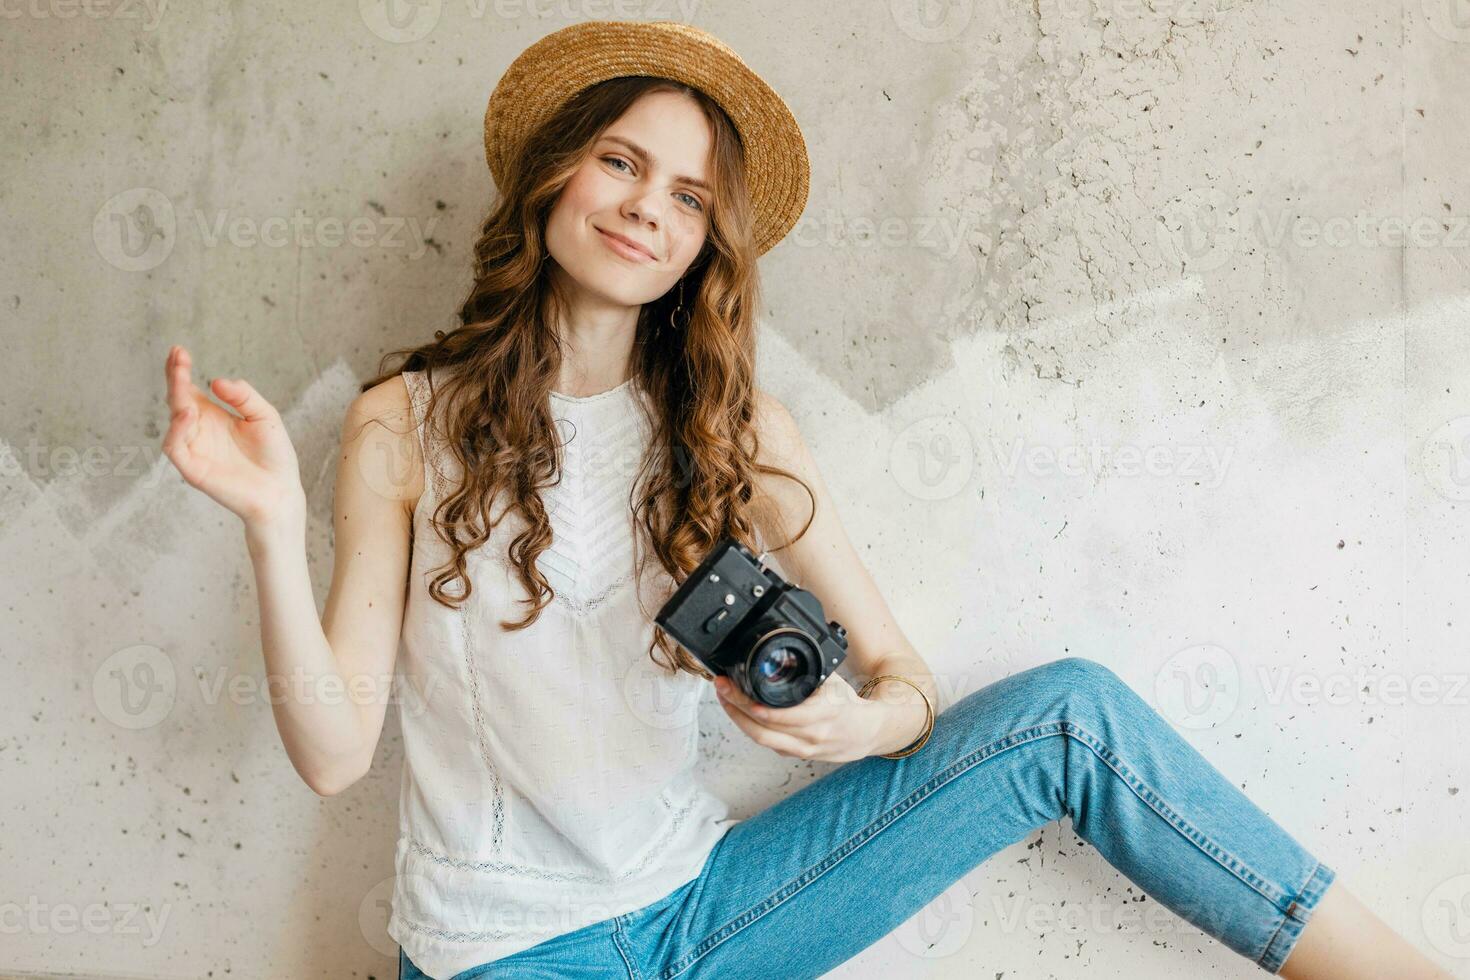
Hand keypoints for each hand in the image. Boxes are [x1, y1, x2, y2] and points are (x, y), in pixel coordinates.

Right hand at [162, 344, 304, 530]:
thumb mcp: (264, 416)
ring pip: (173, 420)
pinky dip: (177, 430)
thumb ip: (243, 396)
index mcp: (212, 415)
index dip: (180, 370)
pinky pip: (175, 447)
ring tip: (183, 381)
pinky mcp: (192, 468)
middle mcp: (198, 429)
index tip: (179, 351)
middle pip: (177, 399)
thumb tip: (217, 381)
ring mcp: (193, 448)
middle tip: (178, 357)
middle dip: (175, 377)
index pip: (189, 389)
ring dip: (176, 399)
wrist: (280, 490)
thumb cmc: (274, 455)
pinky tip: (189, 414)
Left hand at [712, 671, 882, 762]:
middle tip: (722, 688)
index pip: (783, 715)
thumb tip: (782, 658)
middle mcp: (811, 736)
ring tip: (725, 698)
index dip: (756, 706)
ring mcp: (803, 749)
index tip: (736, 690)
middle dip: (737, 708)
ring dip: (739, 719)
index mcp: (823, 715)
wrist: (868, 732)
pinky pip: (769, 743)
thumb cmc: (849, 705)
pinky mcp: (797, 755)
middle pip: (764, 728)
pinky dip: (751, 728)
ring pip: (762, 739)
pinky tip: (741, 713)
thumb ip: (808, 674)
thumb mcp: (832, 682)